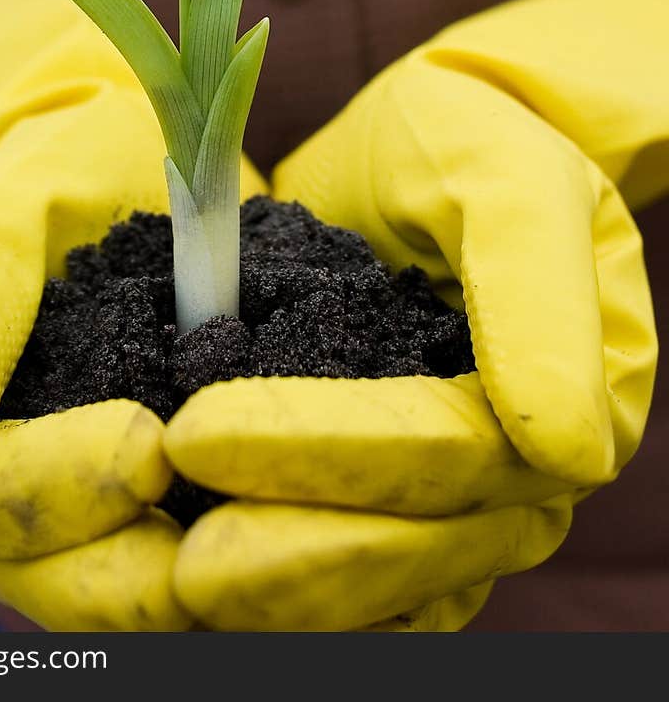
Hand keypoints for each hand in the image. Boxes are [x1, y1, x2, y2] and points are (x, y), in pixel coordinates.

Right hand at [0, 0, 257, 628]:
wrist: (110, 171)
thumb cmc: (48, 184)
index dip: (61, 487)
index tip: (148, 443)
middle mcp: (8, 509)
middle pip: (58, 584)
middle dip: (139, 570)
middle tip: (230, 525)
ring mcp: (86, 526)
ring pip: (132, 601)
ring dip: (206, 583)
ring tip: (288, 540)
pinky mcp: (164, 520)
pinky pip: (197, 570)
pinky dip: (252, 572)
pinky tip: (313, 542)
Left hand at [165, 0, 667, 629]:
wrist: (423, 149)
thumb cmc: (466, 142)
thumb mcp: (505, 175)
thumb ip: (533, 289)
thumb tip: (564, 448)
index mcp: (577, 394)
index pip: (447, 454)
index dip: (325, 454)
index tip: (197, 435)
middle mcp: (526, 474)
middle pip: (415, 548)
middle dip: (290, 557)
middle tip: (171, 560)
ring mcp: (465, 505)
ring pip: (381, 591)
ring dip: (275, 598)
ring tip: (162, 585)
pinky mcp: (400, 508)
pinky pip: (353, 587)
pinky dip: (279, 593)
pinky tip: (192, 587)